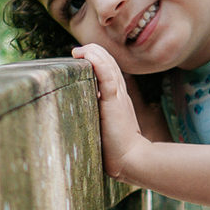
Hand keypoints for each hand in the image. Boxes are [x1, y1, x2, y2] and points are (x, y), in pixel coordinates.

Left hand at [73, 44, 149, 182]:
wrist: (131, 160)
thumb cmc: (116, 150)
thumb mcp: (104, 129)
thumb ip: (97, 119)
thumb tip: (78, 119)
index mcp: (118, 99)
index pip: (110, 71)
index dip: (98, 60)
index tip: (82, 57)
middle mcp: (120, 94)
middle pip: (110, 64)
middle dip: (95, 52)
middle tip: (79, 50)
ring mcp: (118, 97)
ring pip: (108, 66)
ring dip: (95, 53)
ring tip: (80, 49)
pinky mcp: (114, 102)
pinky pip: (107, 76)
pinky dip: (98, 62)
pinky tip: (87, 54)